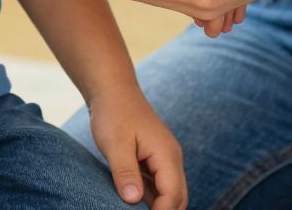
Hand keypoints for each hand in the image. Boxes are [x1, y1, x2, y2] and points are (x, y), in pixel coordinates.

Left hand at [85, 85, 185, 209]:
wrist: (113, 91)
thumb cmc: (114, 114)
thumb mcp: (115, 144)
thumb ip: (125, 172)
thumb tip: (133, 200)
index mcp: (167, 155)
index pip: (173, 195)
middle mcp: (171, 159)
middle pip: (178, 198)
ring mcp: (164, 160)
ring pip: (169, 194)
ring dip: (158, 208)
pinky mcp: (154, 161)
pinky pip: (158, 187)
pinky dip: (151, 200)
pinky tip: (134, 205)